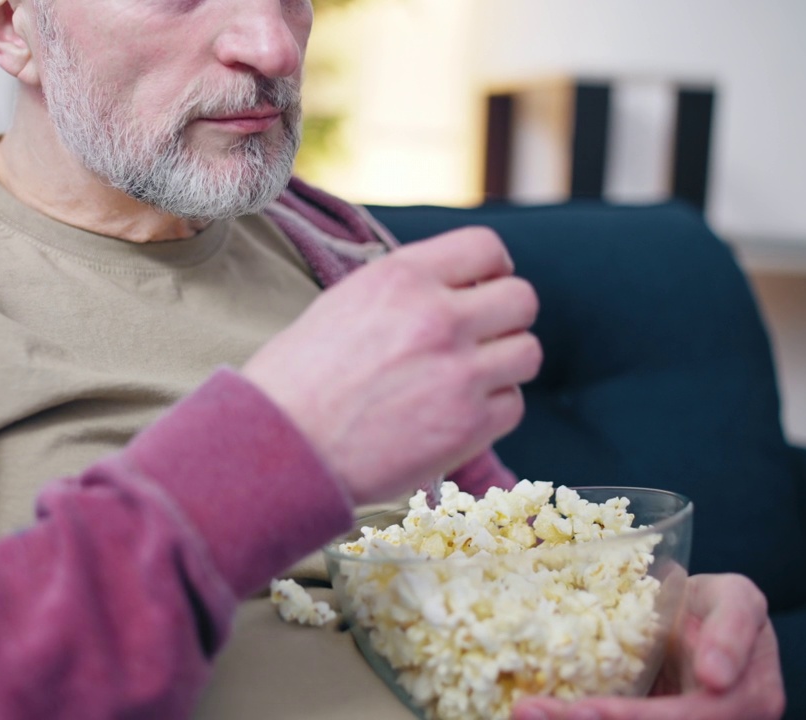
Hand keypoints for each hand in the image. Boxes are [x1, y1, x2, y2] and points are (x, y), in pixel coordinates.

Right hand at [241, 226, 540, 504]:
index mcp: (401, 277)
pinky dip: (491, 412)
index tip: (483, 290)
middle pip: (521, 299)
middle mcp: (437, 316)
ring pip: (526, 352)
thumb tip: (452, 291)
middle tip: (477, 342)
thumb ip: (404, 291)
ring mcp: (459, 372)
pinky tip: (453, 417)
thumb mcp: (344, 304)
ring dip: (503, 366)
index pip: (486, 248)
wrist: (278, 449)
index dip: (492, 271)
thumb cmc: (296, 381)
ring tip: (465, 382)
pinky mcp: (467, 426)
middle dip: (504, 320)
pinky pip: (513, 406)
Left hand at [512, 573, 785, 719]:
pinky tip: (532, 710)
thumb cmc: (720, 605)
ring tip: (523, 710)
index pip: (689, 718)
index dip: (633, 719)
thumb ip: (733, 629)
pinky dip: (572, 716)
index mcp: (748, 701)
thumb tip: (716, 678)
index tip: (583, 711)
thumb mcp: (736, 600)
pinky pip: (611, 719)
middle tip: (531, 710)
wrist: (705, 621)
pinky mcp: (649, 717)